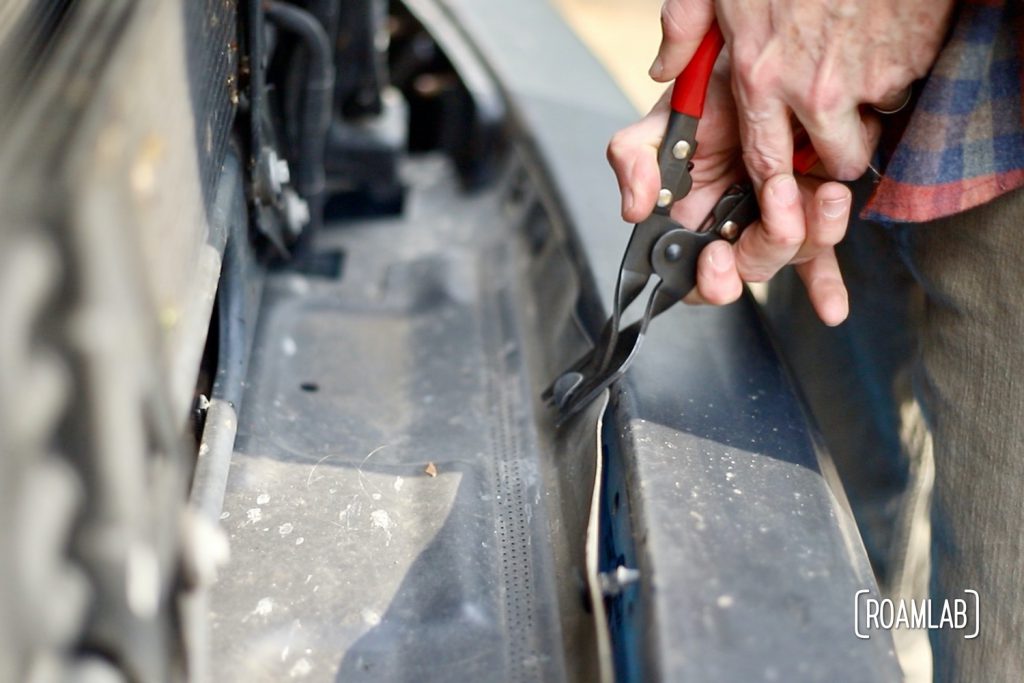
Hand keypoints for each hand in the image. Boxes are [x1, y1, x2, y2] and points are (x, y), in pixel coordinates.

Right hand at [609, 67, 856, 324]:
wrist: (764, 63)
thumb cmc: (708, 94)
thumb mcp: (662, 121)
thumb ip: (634, 159)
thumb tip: (634, 209)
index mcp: (685, 218)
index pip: (685, 272)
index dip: (703, 278)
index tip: (715, 255)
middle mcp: (727, 228)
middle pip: (744, 271)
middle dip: (763, 247)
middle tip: (779, 202)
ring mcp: (770, 223)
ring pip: (790, 257)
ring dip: (811, 234)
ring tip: (826, 191)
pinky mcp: (809, 214)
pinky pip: (819, 261)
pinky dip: (825, 287)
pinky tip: (832, 309)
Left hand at [651, 0, 951, 182]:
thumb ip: (684, 30)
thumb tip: (664, 69)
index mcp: (759, 78)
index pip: (767, 165)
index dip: (780, 185)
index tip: (788, 186)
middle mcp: (812, 91)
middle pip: (838, 161)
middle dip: (838, 153)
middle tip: (836, 126)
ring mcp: (865, 79)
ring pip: (874, 125)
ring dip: (869, 109)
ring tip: (855, 68)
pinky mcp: (909, 60)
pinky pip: (904, 85)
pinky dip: (896, 69)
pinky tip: (879, 37)